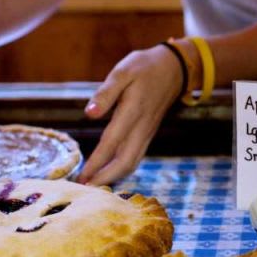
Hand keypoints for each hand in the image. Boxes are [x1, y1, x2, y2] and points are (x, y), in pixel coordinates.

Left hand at [78, 45, 181, 184]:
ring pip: (132, 162)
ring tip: (93, 185)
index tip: (82, 176)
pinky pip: (135, 157)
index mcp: (133, 111)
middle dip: (105, 178)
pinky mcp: (147, 133)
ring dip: (113, 177)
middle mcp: (141, 127)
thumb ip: (105, 93)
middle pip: (125, 161)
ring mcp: (147, 132)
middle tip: (84, 188)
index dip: (97, 161)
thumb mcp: (123, 72)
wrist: (174, 69)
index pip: (112, 142)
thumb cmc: (144, 67)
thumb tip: (89, 114)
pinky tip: (108, 172)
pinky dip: (122, 168)